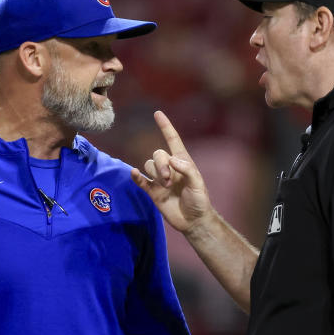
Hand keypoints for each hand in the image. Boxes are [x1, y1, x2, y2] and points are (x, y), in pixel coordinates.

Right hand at [131, 111, 213, 234]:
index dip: (165, 127)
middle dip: (161, 164)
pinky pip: (140, 180)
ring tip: (166, 186)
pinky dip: (136, 176)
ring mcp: (160, 180)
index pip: (172, 140)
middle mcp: (170, 168)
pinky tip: (134, 174)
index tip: (158, 113)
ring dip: (155, 173)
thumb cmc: (199, 201)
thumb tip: (172, 159)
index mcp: (183, 162)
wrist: (193, 221)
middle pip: (157, 154)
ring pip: (148, 165)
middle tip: (169, 180)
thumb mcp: (198, 184)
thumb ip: (187, 169)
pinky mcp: (153, 192)